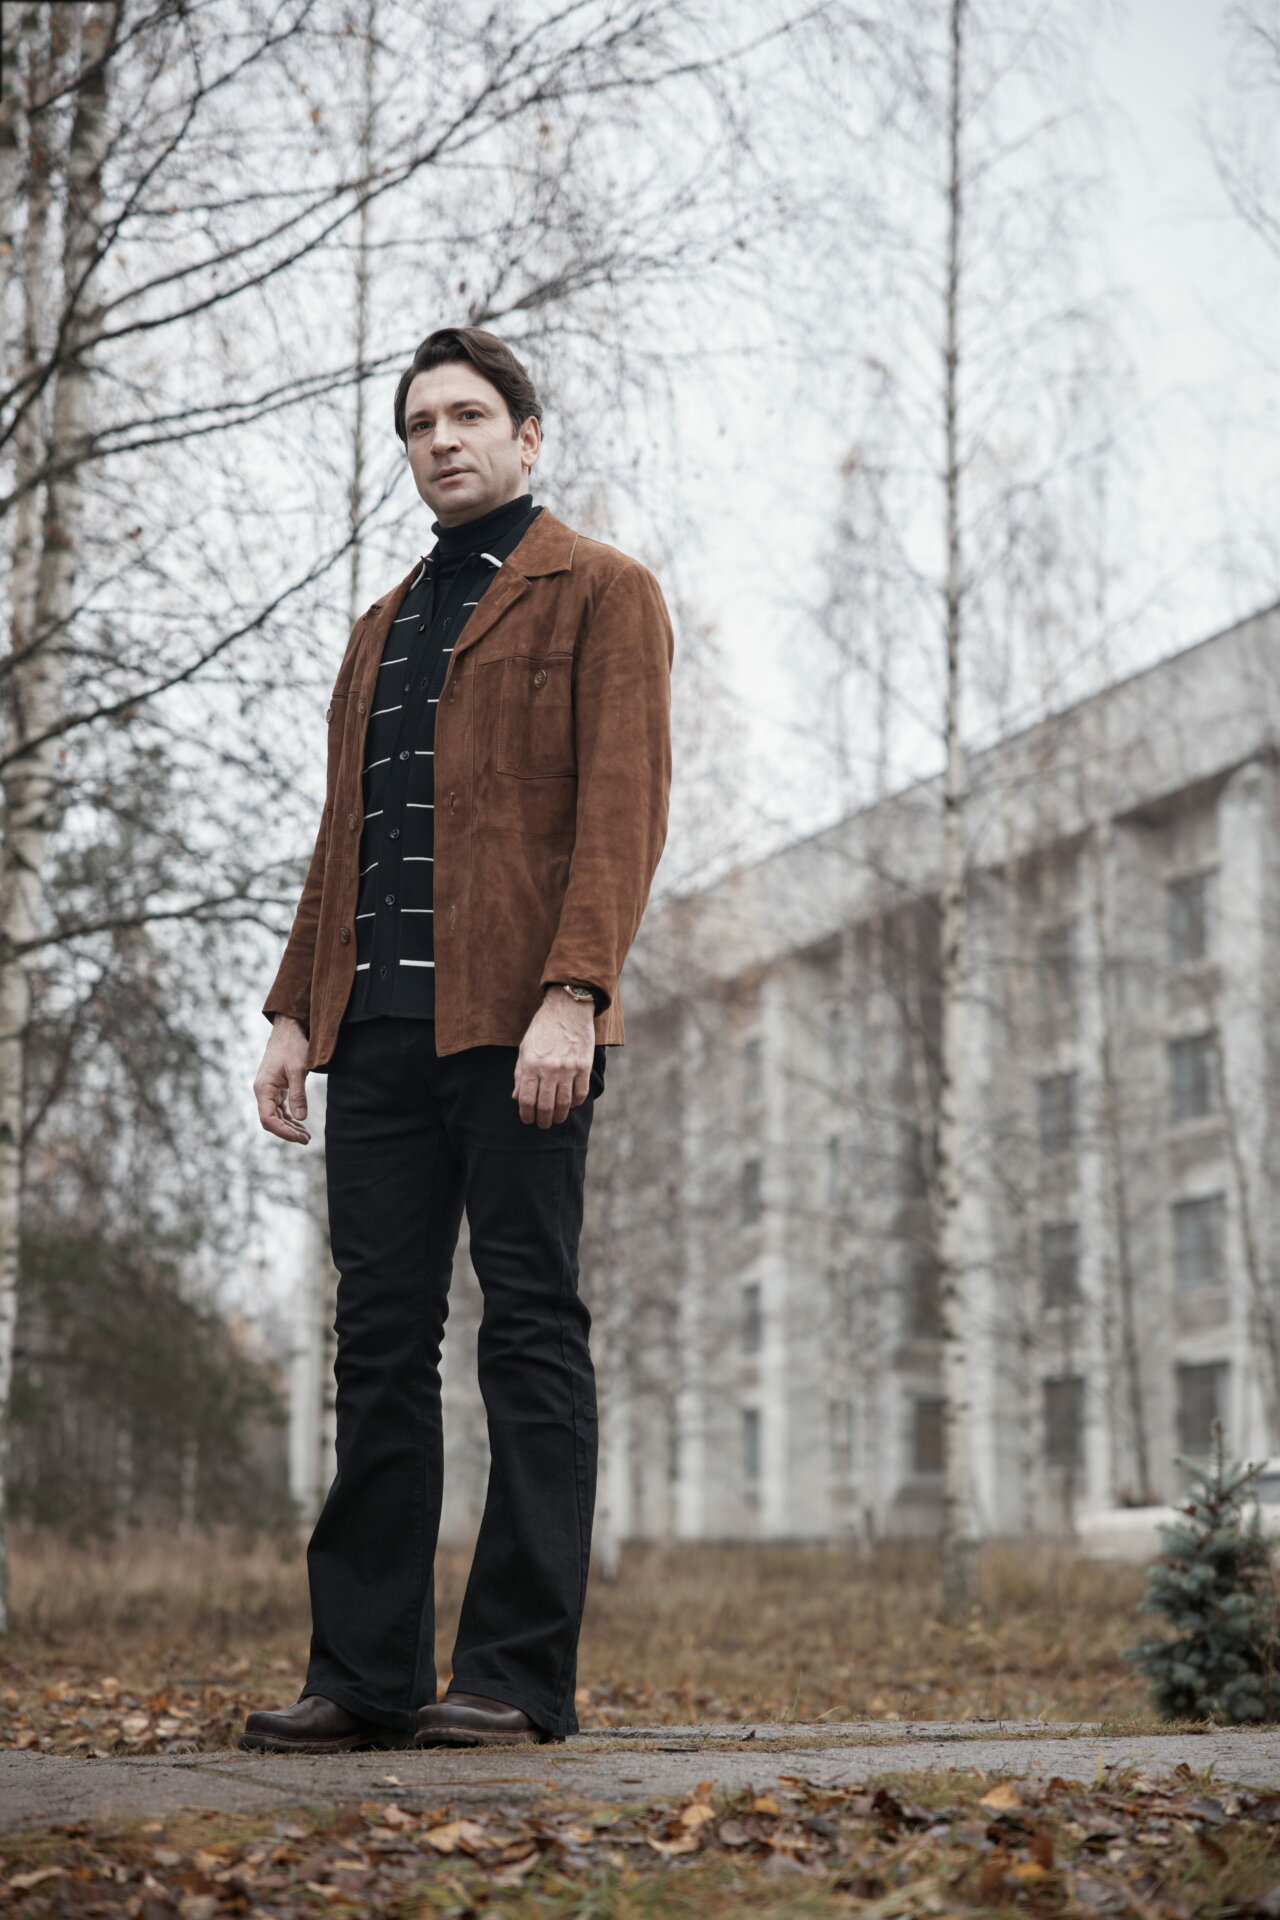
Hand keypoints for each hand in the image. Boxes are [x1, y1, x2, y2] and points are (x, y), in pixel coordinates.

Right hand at [254, 1015, 311, 1144]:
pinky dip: (290, 1118)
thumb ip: (298, 1094)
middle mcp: (263, 1092)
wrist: (288, 1031)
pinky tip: (301, 1125)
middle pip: (271, 1121)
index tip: (298, 1137)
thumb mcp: (298, 1070)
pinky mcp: (276, 1089)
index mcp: (263, 1088)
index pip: (268, 1118)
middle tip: (307, 1140)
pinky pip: (280, 1109)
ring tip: (306, 1136)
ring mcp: (268, 1091)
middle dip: (287, 1132)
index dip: (282, 1131)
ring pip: (276, 1116)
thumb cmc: (292, 1047)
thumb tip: (302, 1118)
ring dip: (290, 1127)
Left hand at [513, 987, 595, 1125]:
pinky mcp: (584, 1066)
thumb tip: (517, 1098)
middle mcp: (549, 1068)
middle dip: (542, 1120)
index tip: (528, 1120)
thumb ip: (520, 1074)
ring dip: (559, 1116)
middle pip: (545, 1106)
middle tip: (542, 1124)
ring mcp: (568, 1068)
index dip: (526, 1115)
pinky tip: (571, 1104)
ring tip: (556, 1119)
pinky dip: (576, 1103)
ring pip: (564, 1103)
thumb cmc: (543, 1029)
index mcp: (531, 1064)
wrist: (567, 1009)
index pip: (526, 1100)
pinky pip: (581, 1093)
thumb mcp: (525, 1049)